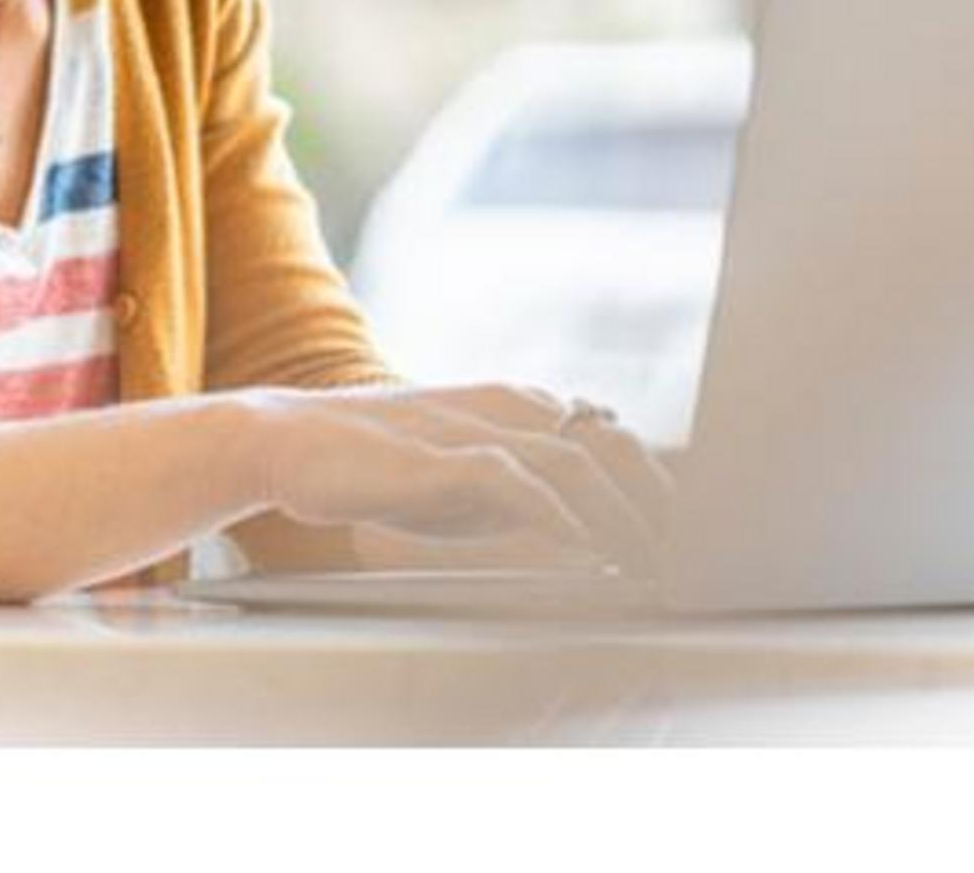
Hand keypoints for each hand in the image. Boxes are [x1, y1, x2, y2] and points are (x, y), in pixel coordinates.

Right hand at [243, 383, 674, 574]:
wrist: (284, 440)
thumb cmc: (367, 464)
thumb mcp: (454, 472)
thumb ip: (510, 485)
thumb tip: (574, 530)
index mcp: (514, 406)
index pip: (609, 436)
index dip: (655, 485)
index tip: (686, 537)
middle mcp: (505, 409)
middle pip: (612, 445)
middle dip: (659, 502)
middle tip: (690, 559)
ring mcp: (474, 428)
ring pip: (577, 464)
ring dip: (622, 519)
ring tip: (651, 568)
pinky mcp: (442, 457)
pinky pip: (518, 483)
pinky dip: (558, 519)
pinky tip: (581, 552)